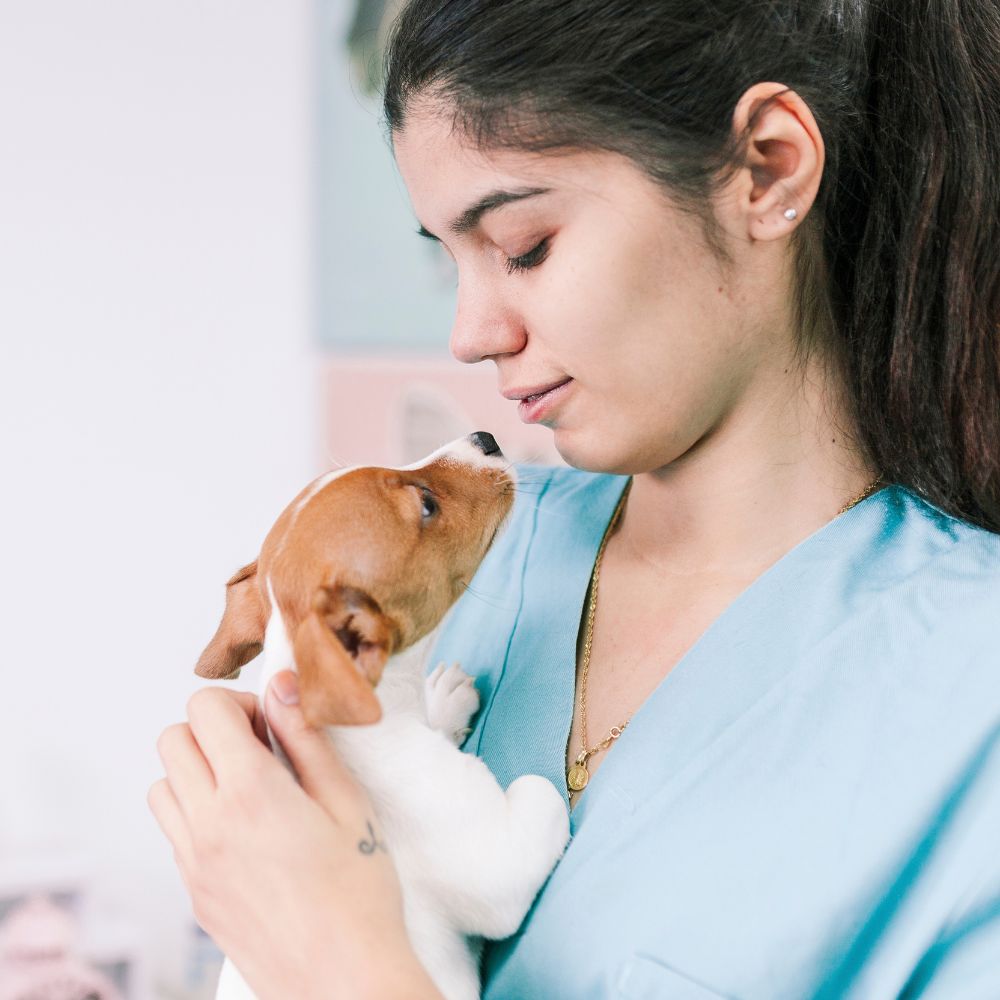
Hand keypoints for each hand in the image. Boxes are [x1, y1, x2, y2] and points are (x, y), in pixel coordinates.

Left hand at [149, 671, 442, 999]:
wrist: (341, 977)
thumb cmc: (357, 893)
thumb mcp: (346, 801)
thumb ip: (306, 737)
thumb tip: (283, 685)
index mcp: (250, 791)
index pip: (204, 708)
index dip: (238, 702)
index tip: (270, 720)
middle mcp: (208, 823)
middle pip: (173, 739)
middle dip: (213, 729)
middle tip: (259, 747)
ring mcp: (193, 861)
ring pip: (163, 784)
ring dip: (197, 770)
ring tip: (248, 788)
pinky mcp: (192, 892)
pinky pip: (174, 830)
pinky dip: (197, 811)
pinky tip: (246, 829)